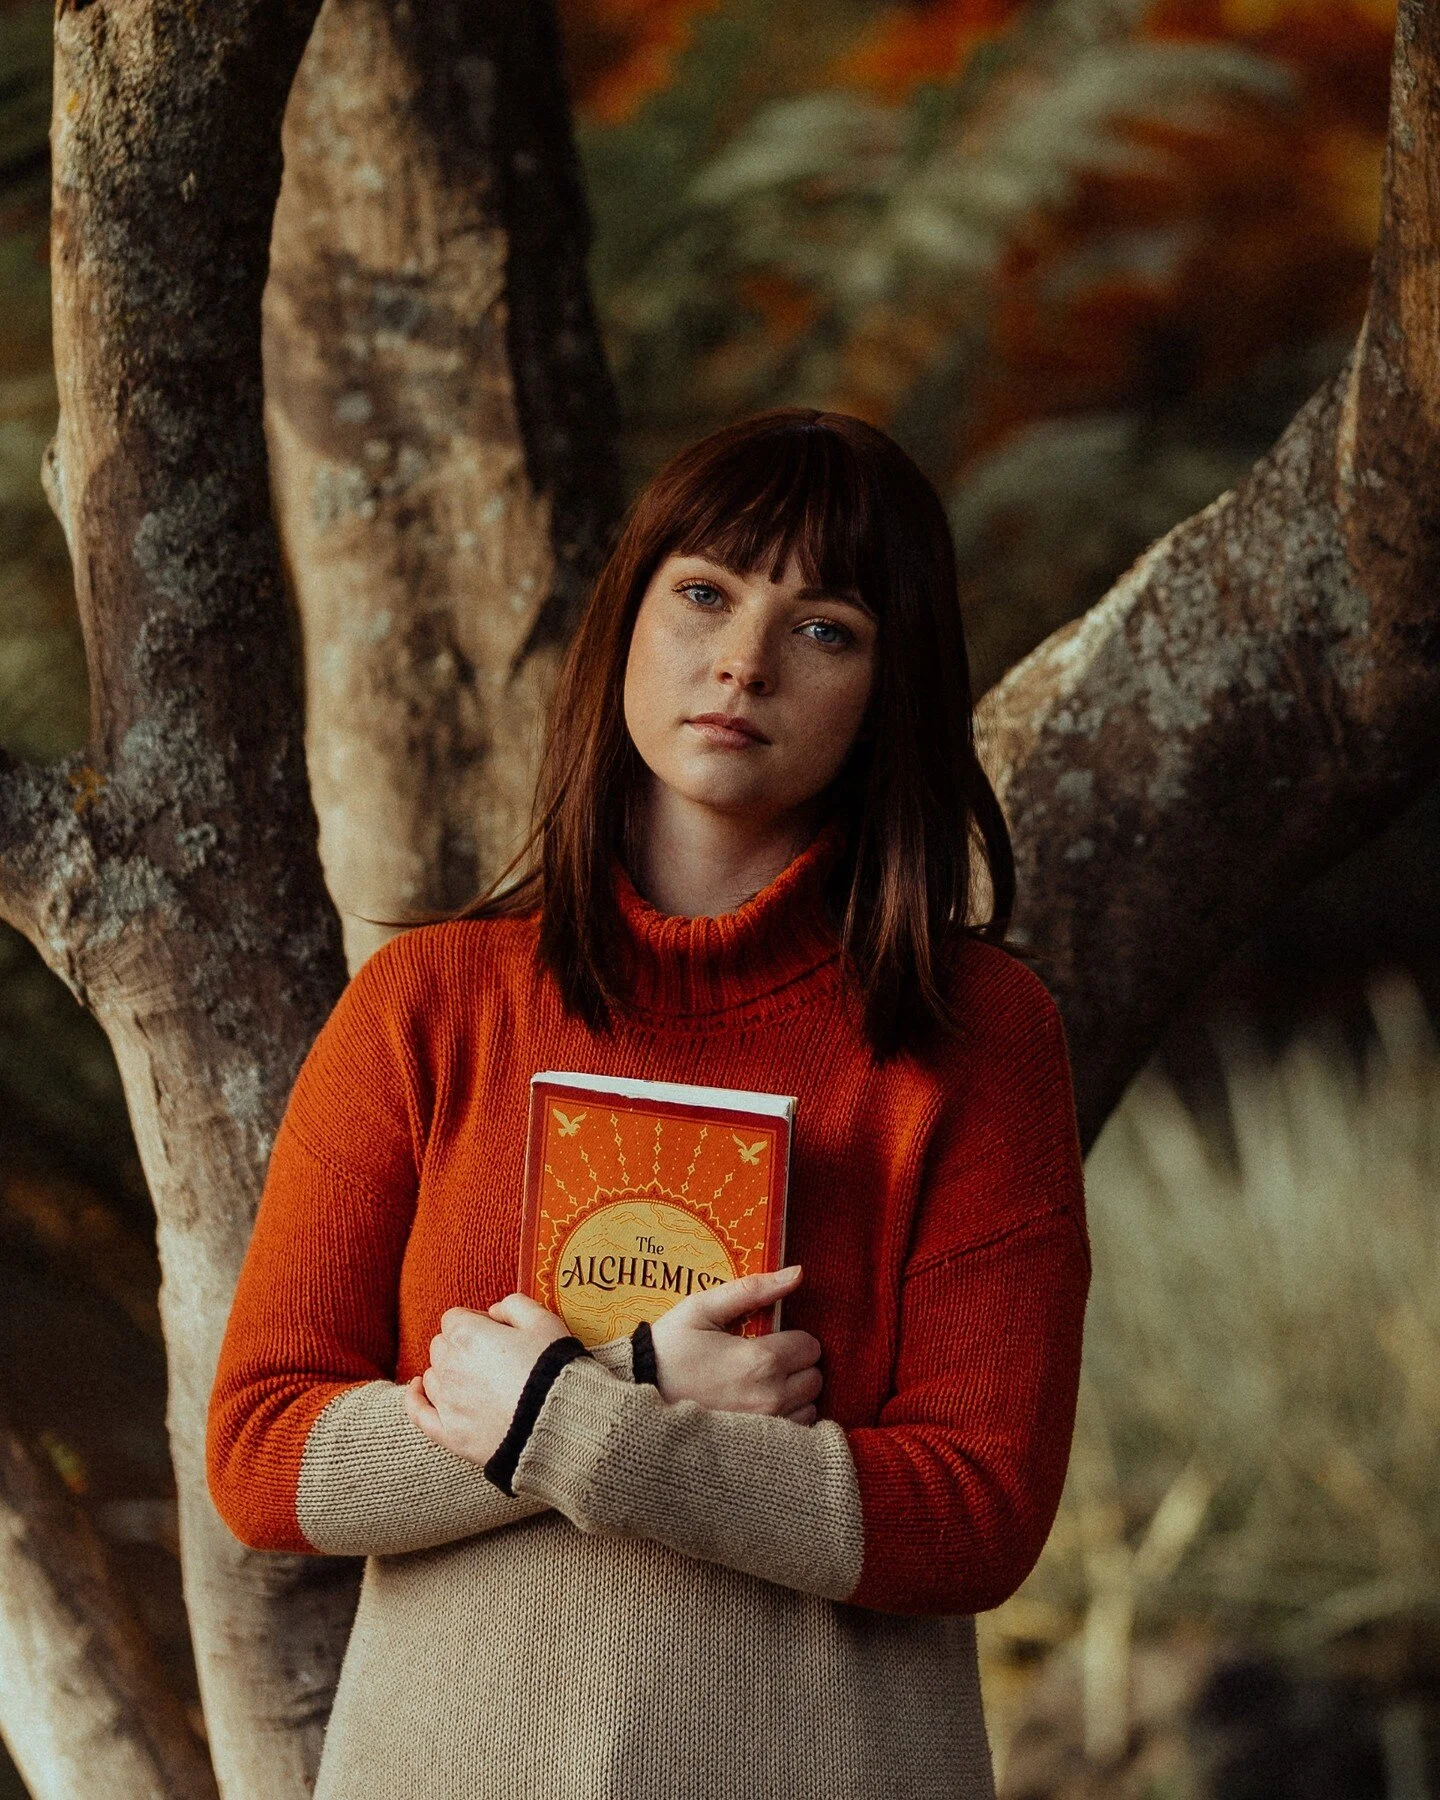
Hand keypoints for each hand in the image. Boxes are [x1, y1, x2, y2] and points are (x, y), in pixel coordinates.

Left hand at [402, 1294, 570, 1463]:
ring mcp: (447, 1402)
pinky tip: (418, 1389)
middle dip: (460, 1345)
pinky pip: (418, 1413)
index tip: (494, 1332)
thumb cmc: (554, 1370)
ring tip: (474, 1378)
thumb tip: (493, 1311)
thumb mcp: (544, 1322)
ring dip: (446, 1372)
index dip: (475, 1321)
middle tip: (490, 1356)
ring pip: (431, 1376)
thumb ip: (514, 1305)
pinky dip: (415, 1399)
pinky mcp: (450, 1434)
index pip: (454, 1318)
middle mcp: (450, 1366)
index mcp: (468, 1335)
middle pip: (440, 1345)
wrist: (560, 1424)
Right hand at [649, 1265, 823, 1423]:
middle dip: (796, 1365)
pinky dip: (788, 1418)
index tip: (769, 1340)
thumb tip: (798, 1272)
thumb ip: (753, 1289)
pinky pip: (796, 1432)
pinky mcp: (758, 1448)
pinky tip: (760, 1408)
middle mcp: (770, 1397)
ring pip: (809, 1406)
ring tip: (761, 1385)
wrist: (639, 1396)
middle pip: (815, 1377)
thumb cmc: (670, 1349)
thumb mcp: (703, 1308)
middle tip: (764, 1361)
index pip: (811, 1346)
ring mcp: (765, 1427)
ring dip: (794, 1394)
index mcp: (760, 1360)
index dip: (792, 1338)